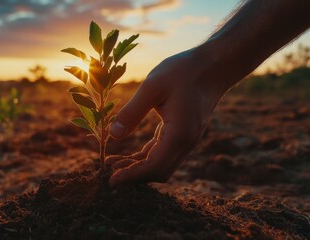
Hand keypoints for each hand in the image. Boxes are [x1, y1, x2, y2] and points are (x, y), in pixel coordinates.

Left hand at [107, 48, 226, 186]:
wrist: (212, 66)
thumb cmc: (182, 72)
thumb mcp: (152, 88)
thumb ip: (132, 112)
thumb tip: (112, 135)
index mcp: (179, 134)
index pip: (153, 167)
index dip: (131, 176)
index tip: (111, 180)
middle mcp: (186, 143)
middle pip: (158, 172)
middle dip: (133, 176)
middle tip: (109, 174)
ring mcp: (186, 140)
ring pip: (161, 165)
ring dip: (139, 168)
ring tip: (114, 165)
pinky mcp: (183, 134)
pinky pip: (163, 153)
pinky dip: (146, 158)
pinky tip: (130, 156)